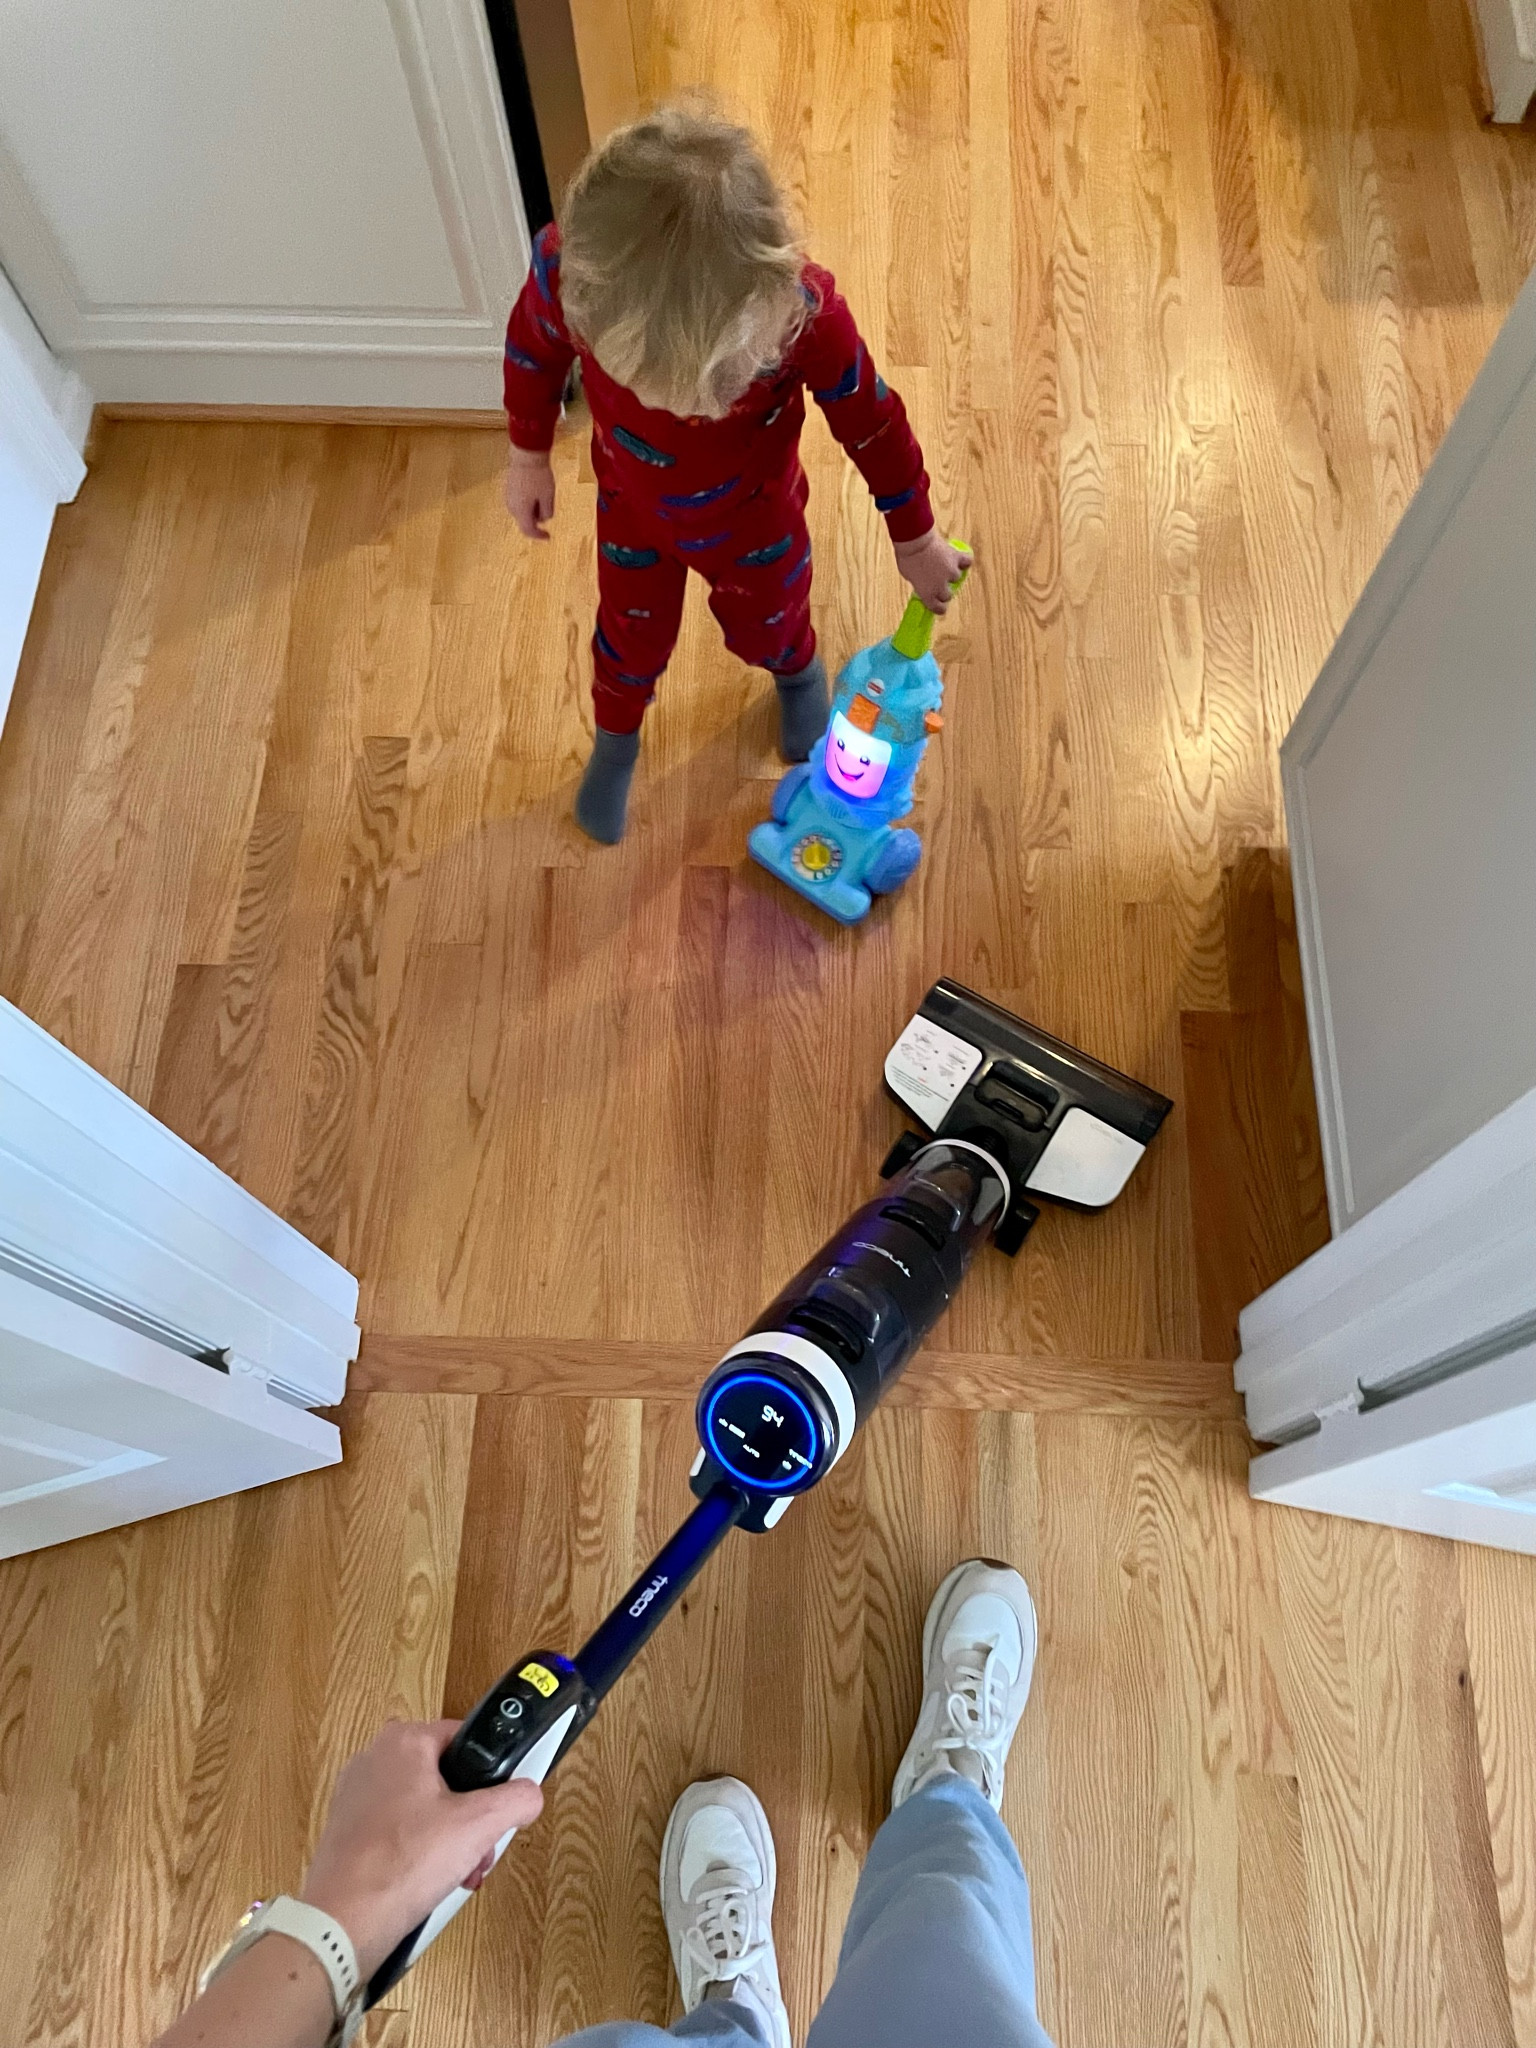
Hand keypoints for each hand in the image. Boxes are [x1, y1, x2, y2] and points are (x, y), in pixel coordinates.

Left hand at [300, 1719, 543, 1979]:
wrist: (344, 1923)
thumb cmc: (405, 1863)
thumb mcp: (479, 1825)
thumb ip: (516, 1799)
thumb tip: (529, 1794)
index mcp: (403, 1741)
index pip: (465, 1739)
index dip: (489, 1774)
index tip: (498, 1807)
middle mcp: (373, 1759)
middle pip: (445, 1779)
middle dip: (471, 1819)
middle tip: (481, 1850)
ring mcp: (355, 1798)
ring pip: (423, 1809)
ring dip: (450, 1841)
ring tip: (460, 1876)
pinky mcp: (346, 1833)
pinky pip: (398, 1833)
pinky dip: (420, 1854)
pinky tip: (431, 1886)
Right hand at [505, 449, 555, 538]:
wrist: (526, 454)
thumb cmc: (538, 475)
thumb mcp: (548, 496)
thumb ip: (547, 512)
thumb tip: (543, 520)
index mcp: (521, 510)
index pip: (529, 530)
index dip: (539, 536)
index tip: (548, 537)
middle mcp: (512, 506)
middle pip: (526, 520)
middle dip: (538, 517)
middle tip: (548, 503)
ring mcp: (508, 497)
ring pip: (523, 511)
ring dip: (533, 508)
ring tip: (543, 492)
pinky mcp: (509, 489)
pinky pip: (519, 501)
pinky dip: (528, 501)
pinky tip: (536, 488)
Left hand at [891, 530, 972, 612]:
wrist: (914, 540)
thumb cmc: (907, 557)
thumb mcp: (909, 576)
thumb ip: (919, 584)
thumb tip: (924, 585)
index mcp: (927, 594)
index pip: (938, 609)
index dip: (939, 608)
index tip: (938, 606)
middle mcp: (941, 586)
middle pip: (948, 595)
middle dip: (944, 591)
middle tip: (939, 582)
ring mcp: (951, 573)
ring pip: (957, 577)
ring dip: (951, 573)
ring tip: (944, 564)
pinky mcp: (957, 558)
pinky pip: (967, 562)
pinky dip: (965, 561)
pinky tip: (960, 559)